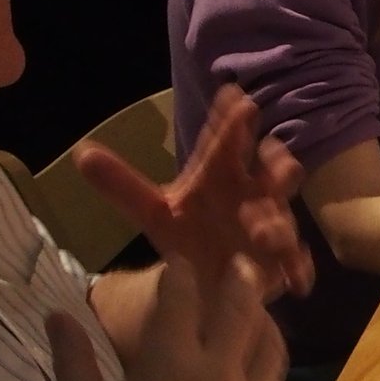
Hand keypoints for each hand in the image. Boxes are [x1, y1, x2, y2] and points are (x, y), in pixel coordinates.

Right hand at [48, 256, 289, 380]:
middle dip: (239, 281)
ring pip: (271, 350)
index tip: (180, 262)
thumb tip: (55, 314)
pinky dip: (274, 380)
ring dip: (266, 325)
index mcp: (167, 363)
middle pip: (240, 310)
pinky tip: (265, 376)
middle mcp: (217, 376)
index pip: (180, 297)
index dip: (180, 273)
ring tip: (260, 314)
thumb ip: (74, 360)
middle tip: (240, 264)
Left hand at [76, 84, 312, 300]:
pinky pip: (294, 265)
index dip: (230, 121)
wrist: (204, 283)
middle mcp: (252, 197)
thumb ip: (121, 185)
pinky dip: (298, 270)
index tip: (234, 97)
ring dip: (276, 220)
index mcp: (221, 177)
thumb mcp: (152, 212)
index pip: (226, 143)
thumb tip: (82, 153)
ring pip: (282, 219)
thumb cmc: (187, 237)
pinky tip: (296, 279)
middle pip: (270, 173)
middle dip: (276, 163)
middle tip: (272, 152)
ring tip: (260, 227)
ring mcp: (270, 229)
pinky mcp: (279, 264)